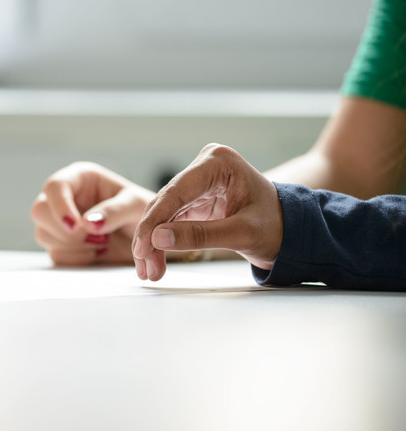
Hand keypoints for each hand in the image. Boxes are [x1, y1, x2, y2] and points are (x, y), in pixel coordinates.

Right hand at [31, 162, 154, 264]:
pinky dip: (77, 258)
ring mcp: (59, 221)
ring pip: (43, 234)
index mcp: (79, 178)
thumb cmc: (143, 212)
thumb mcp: (136, 205)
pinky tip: (97, 252)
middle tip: (97, 239)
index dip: (60, 206)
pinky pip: (55, 253)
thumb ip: (114, 211)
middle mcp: (64, 197)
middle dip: (65, 230)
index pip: (54, 186)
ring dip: (73, 245)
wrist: (148, 238)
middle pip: (39, 210)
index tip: (76, 226)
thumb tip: (87, 223)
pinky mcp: (61, 242)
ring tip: (103, 244)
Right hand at [132, 144, 283, 280]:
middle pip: (165, 203)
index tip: (142, 248)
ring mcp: (198, 181)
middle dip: (152, 237)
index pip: (175, 193)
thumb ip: (199, 235)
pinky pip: (172, 219)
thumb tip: (157, 239)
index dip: (154, 222)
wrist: (293, 231)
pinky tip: (155, 260)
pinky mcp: (195, 197)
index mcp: (218, 162)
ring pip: (164, 213)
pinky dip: (163, 240)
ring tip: (150, 271)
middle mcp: (204, 166)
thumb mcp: (241, 234)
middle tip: (146, 268)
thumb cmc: (277, 226)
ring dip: (154, 242)